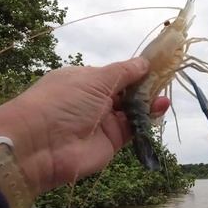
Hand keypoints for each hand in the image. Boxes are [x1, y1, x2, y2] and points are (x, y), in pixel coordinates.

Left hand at [0, 58, 168, 193]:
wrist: (41, 146)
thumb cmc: (62, 101)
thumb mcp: (94, 79)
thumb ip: (124, 72)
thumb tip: (144, 62)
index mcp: (85, 79)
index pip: (117, 74)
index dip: (136, 70)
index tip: (158, 64)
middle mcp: (94, 100)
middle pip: (127, 91)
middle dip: (146, 86)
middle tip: (167, 79)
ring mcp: (103, 121)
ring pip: (132, 109)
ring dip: (149, 102)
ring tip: (165, 96)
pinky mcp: (112, 141)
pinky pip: (134, 127)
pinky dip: (147, 118)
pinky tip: (160, 108)